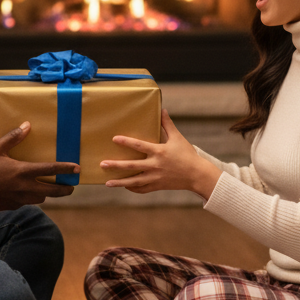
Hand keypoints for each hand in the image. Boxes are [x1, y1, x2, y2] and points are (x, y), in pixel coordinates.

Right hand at [0, 121, 77, 209]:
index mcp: (23, 171)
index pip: (50, 170)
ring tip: (48, 188)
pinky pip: (26, 202)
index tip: (77, 169)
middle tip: (71, 186)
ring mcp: (20, 199)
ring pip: (41, 198)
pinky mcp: (13, 206)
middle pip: (52, 191)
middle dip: (64, 189)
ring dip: (46, 193)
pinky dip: (30, 197)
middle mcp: (25, 188)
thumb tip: (27, 125)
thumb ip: (12, 137)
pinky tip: (26, 192)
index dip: (65, 169)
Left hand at [100, 110, 220, 198]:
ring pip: (134, 181)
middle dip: (116, 165)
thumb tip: (162, 109)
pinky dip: (133, 188)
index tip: (114, 139)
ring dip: (120, 182)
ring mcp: (155, 177)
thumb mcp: (178, 138)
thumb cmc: (187, 155)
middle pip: (132, 166)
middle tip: (103, 164)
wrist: (197, 175)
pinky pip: (142, 189)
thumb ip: (167, 124)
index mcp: (159, 152)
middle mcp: (155, 165)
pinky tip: (125, 186)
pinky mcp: (157, 186)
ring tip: (107, 183)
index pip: (139, 146)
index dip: (126, 142)